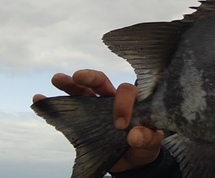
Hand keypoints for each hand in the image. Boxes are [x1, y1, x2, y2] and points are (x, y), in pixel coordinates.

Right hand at [32, 70, 163, 171]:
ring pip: (82, 91)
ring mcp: (96, 108)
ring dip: (69, 84)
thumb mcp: (152, 143)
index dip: (123, 104)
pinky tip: (40, 98)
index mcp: (132, 101)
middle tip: (79, 76)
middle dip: (90, 77)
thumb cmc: (145, 145)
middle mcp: (112, 100)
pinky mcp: (83, 120)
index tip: (121, 125)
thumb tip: (135, 135)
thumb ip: (148, 138)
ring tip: (57, 79)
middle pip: (101, 82)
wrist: (133, 160)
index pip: (127, 91)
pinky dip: (53, 103)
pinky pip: (67, 110)